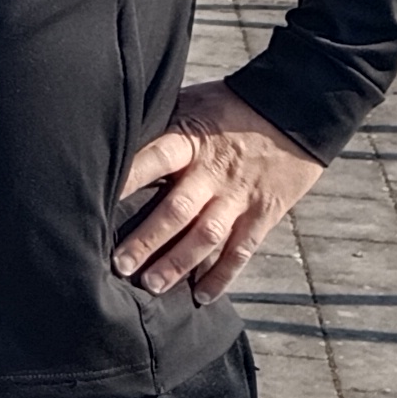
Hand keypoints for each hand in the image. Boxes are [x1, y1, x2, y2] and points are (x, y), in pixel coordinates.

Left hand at [114, 81, 325, 302]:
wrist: (298, 109)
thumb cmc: (232, 105)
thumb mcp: (192, 102)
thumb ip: (161, 124)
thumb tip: (115, 131)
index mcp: (192, 138)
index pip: (155, 158)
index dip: (129, 180)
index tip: (98, 201)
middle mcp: (214, 172)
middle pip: (177, 210)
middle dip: (147, 240)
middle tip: (119, 264)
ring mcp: (240, 196)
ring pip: (207, 236)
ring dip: (178, 264)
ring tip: (151, 285)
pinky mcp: (264, 213)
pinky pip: (242, 250)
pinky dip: (223, 275)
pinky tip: (201, 295)